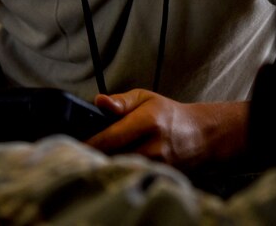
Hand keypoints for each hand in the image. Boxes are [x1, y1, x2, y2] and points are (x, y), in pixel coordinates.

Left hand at [85, 89, 248, 170]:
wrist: (200, 134)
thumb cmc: (168, 113)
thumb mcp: (145, 98)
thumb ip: (121, 101)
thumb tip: (99, 101)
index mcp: (148, 121)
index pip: (111, 137)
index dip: (90, 144)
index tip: (74, 147)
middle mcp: (154, 145)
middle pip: (114, 158)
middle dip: (96, 158)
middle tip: (80, 156)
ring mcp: (159, 165)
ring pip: (123, 170)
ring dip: (108, 167)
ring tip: (96, 162)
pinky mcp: (162, 176)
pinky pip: (134, 177)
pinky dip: (122, 174)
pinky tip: (115, 169)